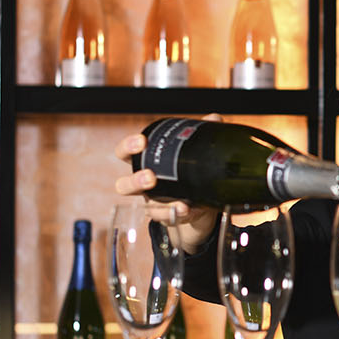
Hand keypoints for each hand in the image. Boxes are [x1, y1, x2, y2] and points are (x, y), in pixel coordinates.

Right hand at [114, 114, 222, 253]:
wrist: (199, 202)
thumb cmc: (188, 171)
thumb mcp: (194, 153)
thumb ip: (202, 134)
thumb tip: (214, 119)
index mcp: (146, 163)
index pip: (125, 153)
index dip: (128, 147)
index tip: (141, 141)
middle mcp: (144, 185)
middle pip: (124, 186)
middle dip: (135, 181)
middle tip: (150, 177)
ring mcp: (154, 203)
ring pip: (145, 207)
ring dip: (158, 205)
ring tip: (177, 203)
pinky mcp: (167, 218)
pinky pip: (166, 220)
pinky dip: (178, 215)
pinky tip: (188, 210)